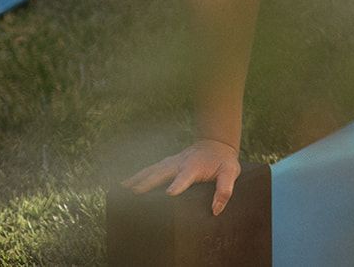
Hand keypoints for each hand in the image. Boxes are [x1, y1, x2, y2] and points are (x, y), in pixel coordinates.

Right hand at [122, 138, 241, 215]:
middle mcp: (179, 163)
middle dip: (148, 182)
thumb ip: (224, 190)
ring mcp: (171, 162)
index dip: (177, 185)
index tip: (169, 193)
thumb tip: (216, 210)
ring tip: (123, 188)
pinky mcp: (167, 163)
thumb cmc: (223, 161)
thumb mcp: (230, 173)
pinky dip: (138, 175)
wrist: (216, 143)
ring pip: (151, 170)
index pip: (184, 177)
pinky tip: (127, 183)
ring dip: (137, 178)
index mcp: (194, 167)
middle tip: (134, 193)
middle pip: (161, 173)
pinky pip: (150, 169)